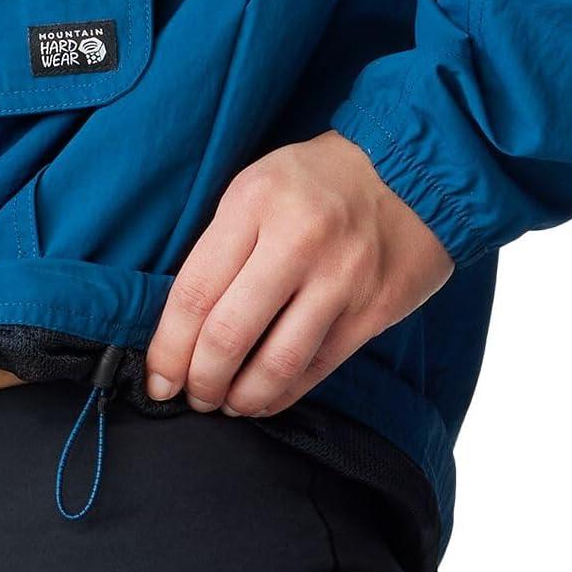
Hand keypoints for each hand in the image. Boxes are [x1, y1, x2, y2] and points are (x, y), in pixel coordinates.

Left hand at [145, 130, 453, 416]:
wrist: (414, 168)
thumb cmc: (318, 180)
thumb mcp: (257, 187)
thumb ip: (221, 245)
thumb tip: (182, 322)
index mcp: (254, 203)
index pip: (194, 292)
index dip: (168, 347)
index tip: (157, 377)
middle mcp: (297, 241)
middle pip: (228, 334)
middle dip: (199, 380)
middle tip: (189, 396)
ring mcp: (341, 279)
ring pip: (275, 363)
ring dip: (240, 397)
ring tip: (224, 403)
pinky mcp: (374, 310)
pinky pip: (317, 368)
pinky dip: (282, 393)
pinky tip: (263, 399)